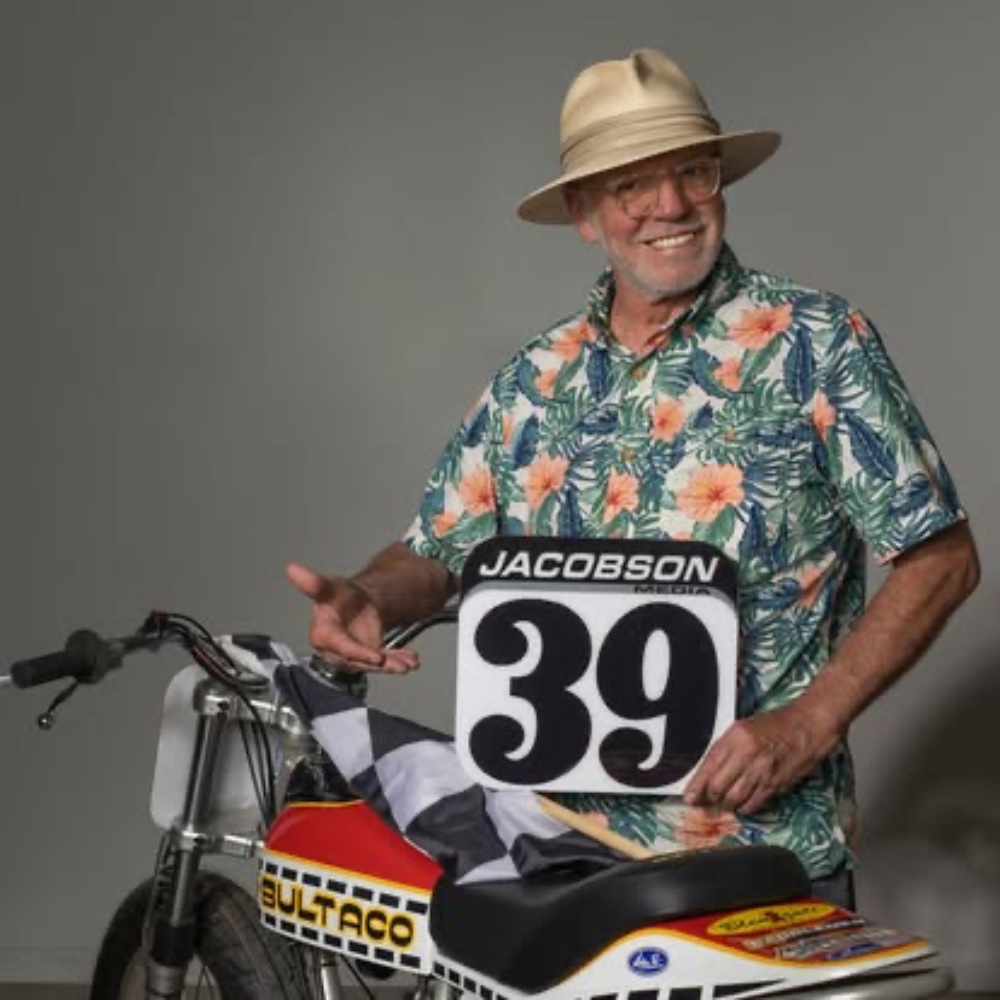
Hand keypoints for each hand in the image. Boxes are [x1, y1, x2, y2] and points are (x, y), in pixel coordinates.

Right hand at [284, 562, 418, 673]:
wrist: (354, 603)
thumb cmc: (337, 597)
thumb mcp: (329, 587)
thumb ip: (313, 583)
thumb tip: (291, 568)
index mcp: (323, 633)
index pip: (338, 645)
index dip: (354, 651)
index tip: (375, 656)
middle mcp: (336, 649)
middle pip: (357, 659)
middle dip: (377, 661)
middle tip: (397, 662)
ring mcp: (353, 656)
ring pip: (372, 664)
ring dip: (392, 664)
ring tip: (409, 663)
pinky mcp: (368, 657)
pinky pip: (383, 662)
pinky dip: (398, 661)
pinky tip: (412, 659)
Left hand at [683, 700, 841, 814]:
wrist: (808, 725)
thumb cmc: (776, 724)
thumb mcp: (744, 728)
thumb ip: (727, 748)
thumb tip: (710, 772)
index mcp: (735, 737)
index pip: (709, 765)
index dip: (697, 785)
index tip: (689, 796)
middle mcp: (746, 754)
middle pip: (718, 786)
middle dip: (710, 798)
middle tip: (706, 803)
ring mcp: (762, 771)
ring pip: (734, 798)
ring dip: (727, 804)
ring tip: (724, 803)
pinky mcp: (776, 784)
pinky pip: (754, 803)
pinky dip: (746, 807)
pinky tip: (744, 804)